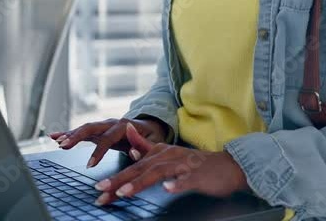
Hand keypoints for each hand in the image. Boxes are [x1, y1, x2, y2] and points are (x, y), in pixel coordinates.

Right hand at [49, 116, 167, 168]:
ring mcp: (103, 125)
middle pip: (92, 127)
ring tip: (57, 141)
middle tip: (65, 146)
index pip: (108, 138)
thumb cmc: (152, 137)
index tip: (90, 165)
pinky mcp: (98, 131)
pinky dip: (68, 133)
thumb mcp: (154, 143)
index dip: (99, 152)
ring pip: (84, 128)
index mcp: (125, 126)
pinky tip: (54, 136)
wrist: (150, 127)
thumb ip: (144, 147)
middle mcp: (111, 122)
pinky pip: (82, 131)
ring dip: (70, 134)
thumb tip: (133, 151)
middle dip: (77, 136)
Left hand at [93, 124, 247, 205]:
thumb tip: (128, 134)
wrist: (227, 167)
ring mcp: (183, 165)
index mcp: (160, 153)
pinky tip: (168, 189)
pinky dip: (177, 184)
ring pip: (159, 172)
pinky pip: (186, 179)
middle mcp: (168, 156)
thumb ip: (145, 146)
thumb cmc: (195, 164)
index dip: (115, 178)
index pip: (133, 167)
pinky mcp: (198, 175)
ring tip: (125, 192)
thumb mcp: (167, 154)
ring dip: (141, 182)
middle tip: (102, 190)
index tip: (98, 189)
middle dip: (120, 180)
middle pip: (140, 169)